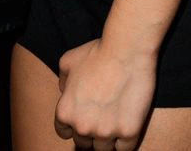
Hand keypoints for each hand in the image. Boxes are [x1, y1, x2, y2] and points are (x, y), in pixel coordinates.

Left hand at [53, 36, 155, 150]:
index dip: (75, 125)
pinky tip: (128, 128)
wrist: (127, 49)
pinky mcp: (128, 131)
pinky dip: (126, 142)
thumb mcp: (69, 61)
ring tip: (116, 124)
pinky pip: (125, 149)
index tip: (86, 117)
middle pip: (84, 144)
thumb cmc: (98, 52)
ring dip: (108, 139)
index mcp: (65, 112)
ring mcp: (105, 131)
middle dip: (92, 132)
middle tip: (103, 118)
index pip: (64, 133)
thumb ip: (62, 80)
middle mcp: (82, 126)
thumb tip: (64, 91)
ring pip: (104, 149)